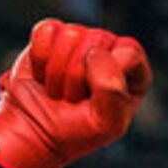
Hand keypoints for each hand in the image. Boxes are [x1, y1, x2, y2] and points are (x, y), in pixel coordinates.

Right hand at [0, 18, 152, 167]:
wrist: (34, 134)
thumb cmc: (75, 131)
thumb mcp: (106, 124)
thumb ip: (114, 92)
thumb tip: (94, 54)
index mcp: (133, 69)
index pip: (130, 53)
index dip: (107, 76)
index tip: (93, 100)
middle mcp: (109, 49)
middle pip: (96, 43)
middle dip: (76, 78)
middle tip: (71, 99)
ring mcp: (80, 39)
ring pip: (71, 35)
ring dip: (57, 72)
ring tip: (58, 90)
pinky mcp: (52, 34)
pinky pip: (46, 32)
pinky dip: (39, 59)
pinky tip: (43, 75)